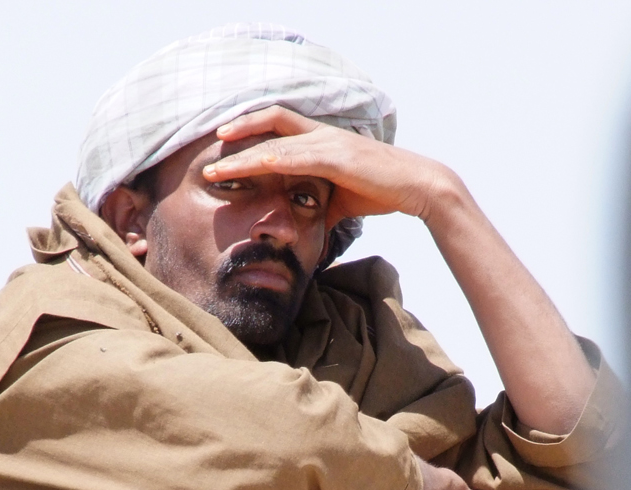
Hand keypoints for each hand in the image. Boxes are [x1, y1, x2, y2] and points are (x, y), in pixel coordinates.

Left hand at [204, 106, 458, 228]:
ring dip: (243, 156)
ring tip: (216, 168)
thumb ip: (321, 206)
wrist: (416, 186)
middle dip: (240, 130)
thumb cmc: (382, 190)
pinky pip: (295, 156)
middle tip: (213, 140)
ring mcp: (328, 143)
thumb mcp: (342, 200)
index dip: (252, 127)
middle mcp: (321, 135)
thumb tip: (308, 226)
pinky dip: (269, 161)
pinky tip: (250, 167)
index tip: (226, 139)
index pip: (280, 125)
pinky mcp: (336, 157)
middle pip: (271, 121)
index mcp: (322, 139)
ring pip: (275, 143)